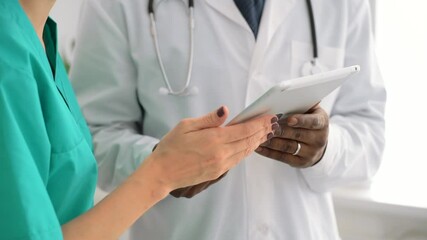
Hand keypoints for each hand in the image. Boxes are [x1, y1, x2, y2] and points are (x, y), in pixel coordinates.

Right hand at [148, 106, 276, 194]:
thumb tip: (225, 110)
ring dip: (256, 141)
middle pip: (248, 141)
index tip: (268, 117)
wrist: (162, 173)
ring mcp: (221, 165)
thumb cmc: (171, 147)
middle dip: (261, 131)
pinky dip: (246, 151)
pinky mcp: (218, 172)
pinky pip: (237, 160)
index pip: (243, 129)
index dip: (258, 123)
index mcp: (214, 139)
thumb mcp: (186, 126)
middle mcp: (221, 153)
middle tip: (272, 123)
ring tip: (265, 133)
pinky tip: (249, 145)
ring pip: (245, 152)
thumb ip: (209, 119)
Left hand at [255, 105, 328, 167]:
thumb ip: (304, 103)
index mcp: (322, 123)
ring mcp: (310, 153)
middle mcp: (319, 139)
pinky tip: (258, 147)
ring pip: (287, 147)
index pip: (312, 122)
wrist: (317, 144)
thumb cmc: (309, 121)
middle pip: (296, 135)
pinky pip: (282, 157)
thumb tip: (295, 92)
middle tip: (265, 126)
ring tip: (258, 136)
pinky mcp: (301, 163)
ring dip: (271, 142)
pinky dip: (268, 152)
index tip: (288, 119)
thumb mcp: (312, 111)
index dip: (301, 121)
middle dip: (279, 130)